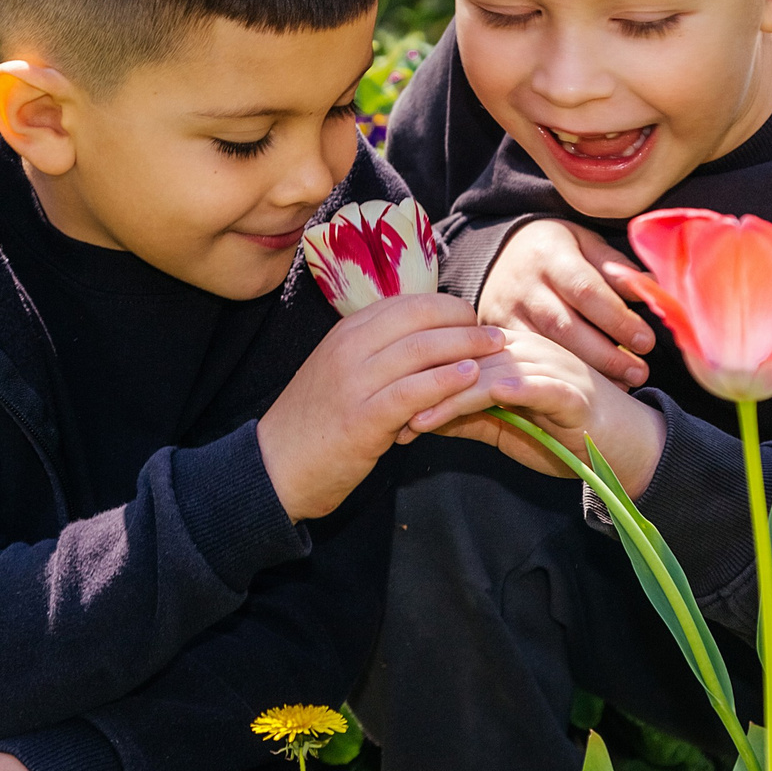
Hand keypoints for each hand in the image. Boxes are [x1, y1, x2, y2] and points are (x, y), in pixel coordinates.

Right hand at [259, 294, 502, 520]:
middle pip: (419, 318)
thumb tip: (426, 340)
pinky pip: (413, 391)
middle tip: (495, 334)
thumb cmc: (316, 422)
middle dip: (464, 321)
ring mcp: (354, 382)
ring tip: (496, 351)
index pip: (406, 303)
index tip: (471, 319)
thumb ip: (377, 353)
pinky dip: (446, 381)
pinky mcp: (363, 418)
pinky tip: (471, 378)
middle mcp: (349, 348)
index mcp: (346, 332)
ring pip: (421, 349)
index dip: (447, 307)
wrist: (275, 467)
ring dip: (466, 347)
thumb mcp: (341, 372)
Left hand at [409, 328, 667, 497]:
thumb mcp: (506, 426)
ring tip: (413, 418)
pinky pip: (526, 388)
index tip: (383, 397)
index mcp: (515, 351)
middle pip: (467, 355)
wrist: (628, 449)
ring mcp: (553, 368)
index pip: (457, 349)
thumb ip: (468, 414)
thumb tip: (417, 414)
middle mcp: (532, 350)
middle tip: (384, 410)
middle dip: (424, 383)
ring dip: (448, 394)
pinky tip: (460, 408)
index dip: (420, 371)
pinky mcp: (570, 393)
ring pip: (490, 371)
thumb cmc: (566, 436)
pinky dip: (493, 396)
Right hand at [478, 220, 657, 388]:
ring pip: (545, 350)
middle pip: (565, 326)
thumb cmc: (557, 251)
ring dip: (587, 373)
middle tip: (640, 371)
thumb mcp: (586, 244)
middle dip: (606, 355)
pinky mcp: (498, 336)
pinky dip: (560, 378)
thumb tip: (651, 286)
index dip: (618, 319)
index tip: (646, 341)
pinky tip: (589, 389)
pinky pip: (528, 363)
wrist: (501, 255)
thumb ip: (616, 267)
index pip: (586, 290)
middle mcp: (524, 284)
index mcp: (550, 255)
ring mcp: (506, 312)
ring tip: (623, 383)